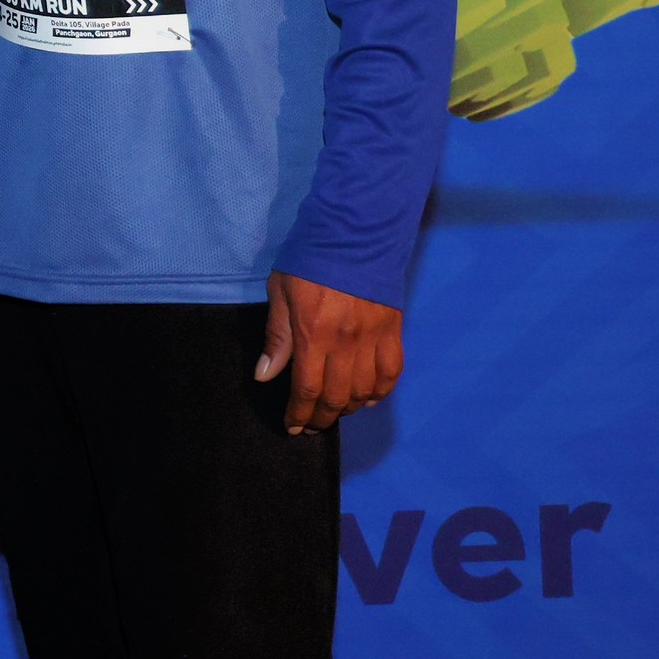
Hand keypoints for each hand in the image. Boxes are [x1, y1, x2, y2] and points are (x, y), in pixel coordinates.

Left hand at [256, 271, 403, 435]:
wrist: (354, 231)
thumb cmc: (309, 260)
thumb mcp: (280, 293)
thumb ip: (276, 337)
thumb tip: (265, 376)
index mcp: (313, 334)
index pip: (307, 389)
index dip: (299, 414)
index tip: (293, 427)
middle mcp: (346, 343)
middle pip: (337, 398)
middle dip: (321, 418)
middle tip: (311, 426)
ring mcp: (373, 338)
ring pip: (364, 391)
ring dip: (349, 409)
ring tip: (335, 412)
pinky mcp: (393, 331)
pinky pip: (391, 373)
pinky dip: (380, 392)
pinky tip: (368, 398)